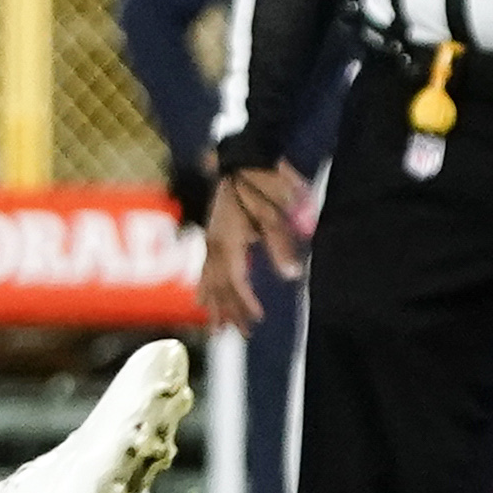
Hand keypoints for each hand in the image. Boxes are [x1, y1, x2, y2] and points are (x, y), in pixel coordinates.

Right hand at [201, 163, 305, 328]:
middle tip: (241, 334)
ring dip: (215, 305)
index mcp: (230, 241)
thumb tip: (291, 276)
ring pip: (209, 280)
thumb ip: (281, 246)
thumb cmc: (263, 183)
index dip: (245, 303)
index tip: (258, 319)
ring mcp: (211, 239)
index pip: (236, 281)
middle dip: (230, 312)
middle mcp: (215, 244)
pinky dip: (204, 287)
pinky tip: (202, 298)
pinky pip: (204, 268)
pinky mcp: (212, 234)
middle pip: (220, 287)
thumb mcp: (277, 213)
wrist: (243, 158)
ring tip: (216, 329)